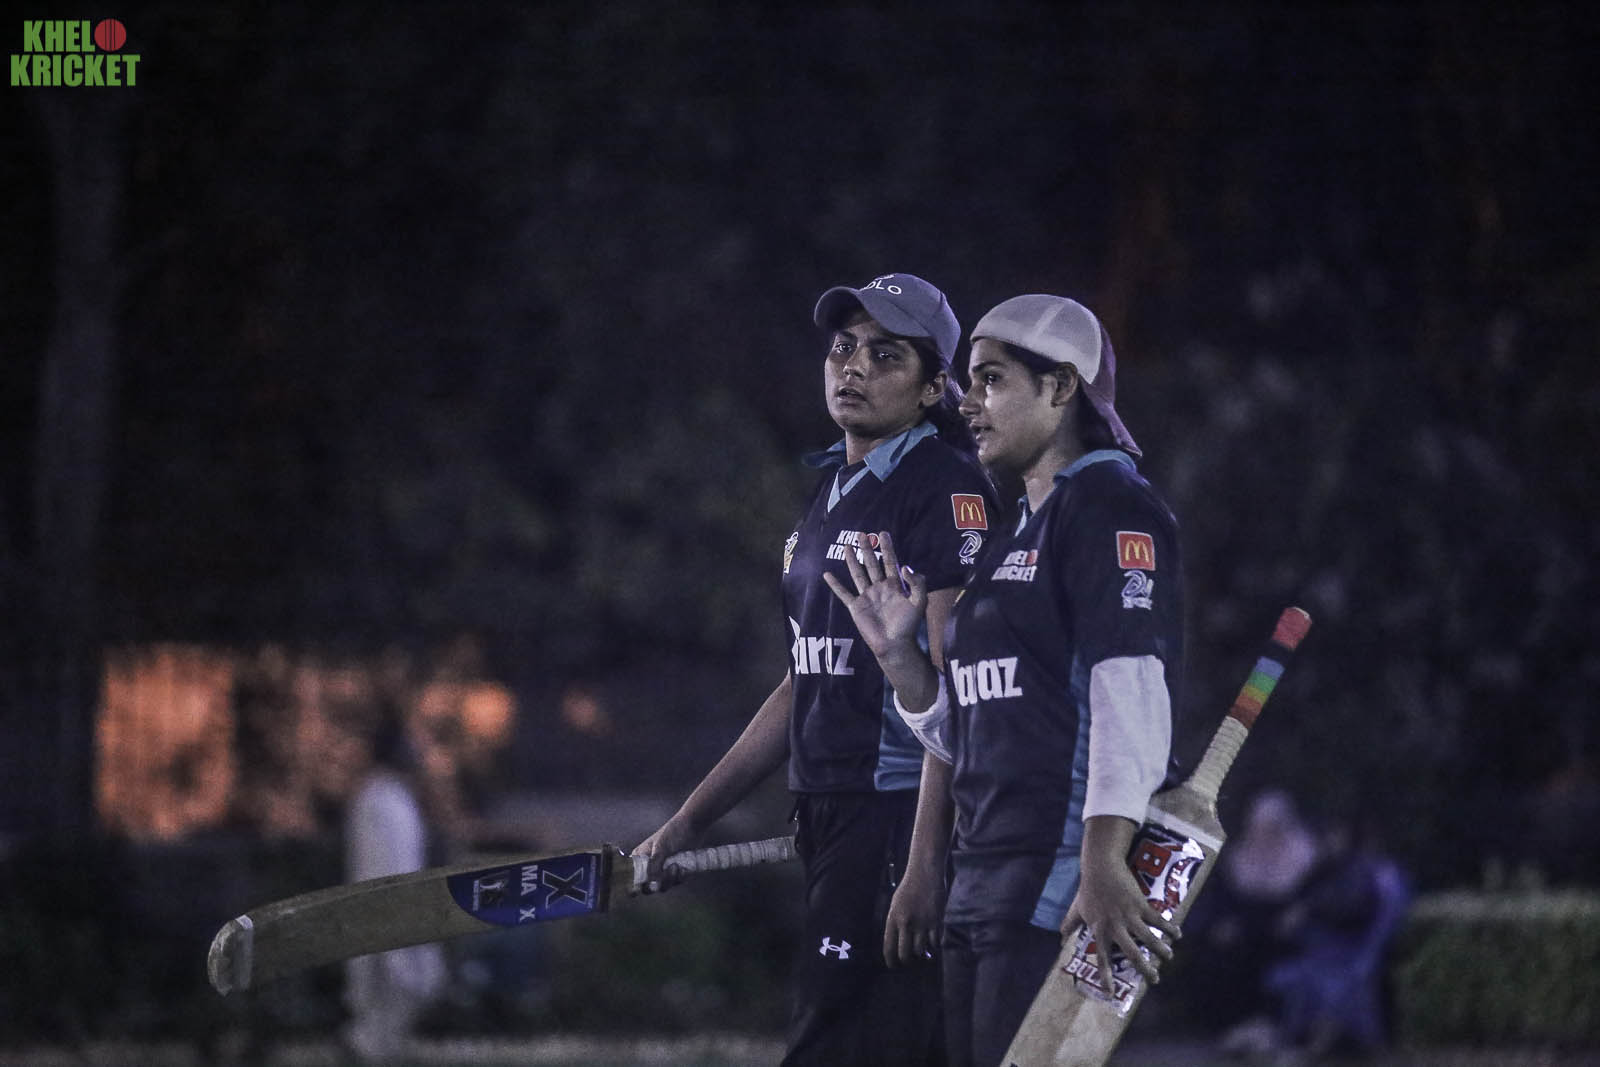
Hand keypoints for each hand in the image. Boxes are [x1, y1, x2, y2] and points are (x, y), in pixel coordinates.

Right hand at [631, 815, 697, 890]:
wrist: (694, 825)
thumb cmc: (674, 832)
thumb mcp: (661, 848)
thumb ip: (654, 866)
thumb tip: (650, 884)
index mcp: (640, 857)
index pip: (631, 877)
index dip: (632, 886)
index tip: (635, 892)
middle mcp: (649, 865)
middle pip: (647, 886)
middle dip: (657, 884)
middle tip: (666, 874)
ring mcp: (663, 869)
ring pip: (663, 886)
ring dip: (670, 879)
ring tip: (677, 866)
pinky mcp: (675, 871)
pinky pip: (675, 882)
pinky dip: (680, 878)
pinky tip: (684, 868)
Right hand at [822, 530, 926, 657]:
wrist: (895, 644)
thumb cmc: (908, 625)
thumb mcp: (919, 602)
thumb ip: (916, 584)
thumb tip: (905, 567)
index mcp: (894, 585)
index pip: (890, 561)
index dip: (887, 548)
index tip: (883, 533)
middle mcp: (879, 588)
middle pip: (871, 564)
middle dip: (867, 549)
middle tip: (861, 533)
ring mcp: (867, 596)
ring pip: (858, 574)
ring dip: (852, 560)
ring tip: (846, 546)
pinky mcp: (856, 607)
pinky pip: (844, 593)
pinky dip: (835, 585)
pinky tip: (827, 574)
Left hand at [883, 859, 943, 966]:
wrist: (925, 872)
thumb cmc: (910, 888)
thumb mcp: (897, 904)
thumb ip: (897, 923)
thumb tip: (901, 945)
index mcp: (893, 919)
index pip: (888, 948)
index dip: (891, 961)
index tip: (894, 967)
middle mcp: (906, 923)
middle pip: (905, 955)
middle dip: (908, 962)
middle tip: (912, 962)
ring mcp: (922, 923)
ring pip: (921, 951)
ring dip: (923, 954)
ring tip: (925, 951)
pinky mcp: (936, 921)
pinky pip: (936, 943)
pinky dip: (935, 945)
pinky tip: (935, 940)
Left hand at [1064, 816, 1180, 985]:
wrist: (1101, 866)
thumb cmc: (1088, 889)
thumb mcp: (1077, 909)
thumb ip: (1070, 925)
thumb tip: (1061, 940)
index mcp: (1099, 930)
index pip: (1101, 958)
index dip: (1105, 977)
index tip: (1110, 994)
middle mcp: (1114, 927)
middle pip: (1132, 954)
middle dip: (1145, 969)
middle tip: (1155, 980)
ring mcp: (1128, 916)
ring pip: (1148, 938)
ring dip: (1160, 949)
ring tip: (1168, 957)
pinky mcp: (1140, 904)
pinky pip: (1157, 920)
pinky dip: (1168, 928)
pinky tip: (1177, 934)